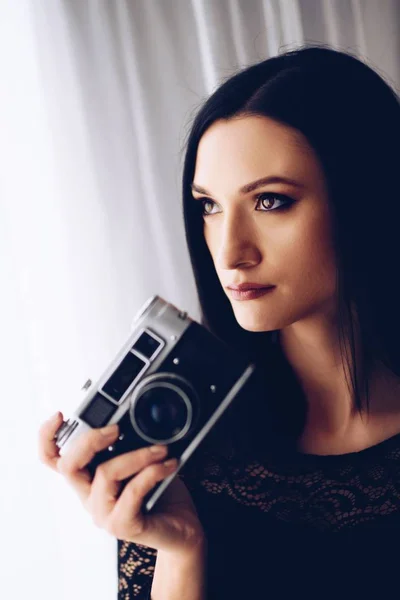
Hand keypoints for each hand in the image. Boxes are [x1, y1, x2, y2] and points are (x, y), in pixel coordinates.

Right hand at [38, 411, 204, 555]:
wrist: (181, 529)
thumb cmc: (161, 493)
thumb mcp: (141, 460)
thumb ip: (129, 442)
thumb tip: (131, 417)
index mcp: (88, 478)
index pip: (53, 460)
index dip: (47, 437)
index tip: (59, 415)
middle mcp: (89, 496)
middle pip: (68, 466)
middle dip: (91, 439)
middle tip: (117, 428)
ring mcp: (103, 513)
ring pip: (105, 474)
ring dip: (137, 455)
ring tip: (161, 449)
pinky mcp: (122, 526)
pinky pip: (132, 492)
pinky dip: (152, 472)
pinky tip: (168, 465)